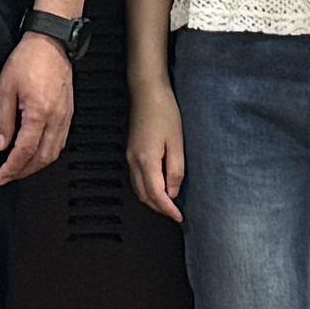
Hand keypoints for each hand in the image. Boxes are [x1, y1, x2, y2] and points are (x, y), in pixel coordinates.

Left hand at [0, 27, 76, 184]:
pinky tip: (37, 152)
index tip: (2, 176)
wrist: (52, 42)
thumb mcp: (5, 88)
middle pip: (42, 158)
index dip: (12, 168)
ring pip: (54, 153)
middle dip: (24, 171)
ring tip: (21, 168)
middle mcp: (56, 118)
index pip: (24, 151)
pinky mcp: (69, 113)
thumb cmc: (29, 59)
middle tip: (9, 175)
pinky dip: (48, 153)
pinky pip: (61, 142)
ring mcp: (65, 116)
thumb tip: (1, 144)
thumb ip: (3, 120)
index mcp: (38, 112)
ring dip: (37, 165)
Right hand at [128, 76, 186, 222]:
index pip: (156, 194)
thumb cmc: (164, 111)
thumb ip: (175, 169)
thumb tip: (173, 191)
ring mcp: (130, 157)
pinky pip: (136, 178)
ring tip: (169, 204)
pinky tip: (158, 187)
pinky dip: (147, 189)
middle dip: (159, 208)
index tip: (179, 217)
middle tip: (175, 214)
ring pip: (138, 188)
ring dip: (152, 200)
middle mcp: (134, 161)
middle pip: (144, 195)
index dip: (168, 209)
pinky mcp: (131, 151)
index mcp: (146, 160)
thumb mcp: (176, 142)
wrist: (147, 91)